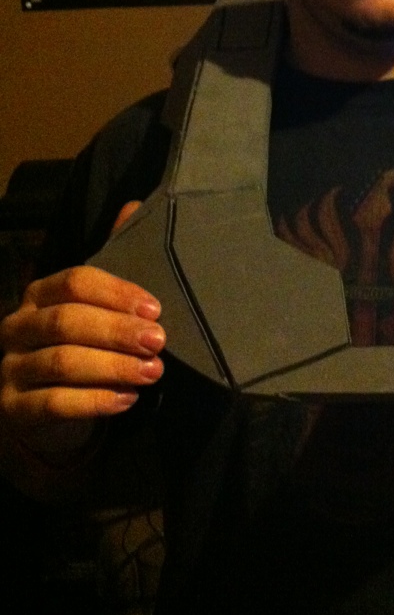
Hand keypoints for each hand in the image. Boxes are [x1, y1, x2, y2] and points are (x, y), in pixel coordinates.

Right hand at [0, 203, 164, 430]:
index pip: (75, 282)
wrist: (48, 405)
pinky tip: (126, 399)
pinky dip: (94, 401)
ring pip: (61, 363)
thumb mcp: (100, 302)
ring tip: (152, 371)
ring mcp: (11, 368)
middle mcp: (18, 325)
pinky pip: (53, 404)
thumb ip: (116, 256)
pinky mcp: (13, 408)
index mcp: (40, 292)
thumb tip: (134, 206)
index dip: (117, 294)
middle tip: (158, 342)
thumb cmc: (84, 343)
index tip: (155, 310)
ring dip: (113, 367)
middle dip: (118, 332)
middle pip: (67, 321)